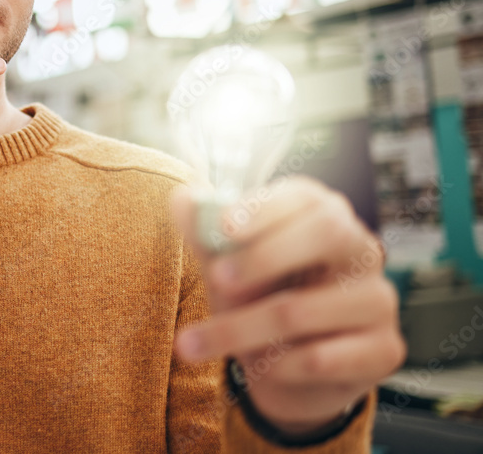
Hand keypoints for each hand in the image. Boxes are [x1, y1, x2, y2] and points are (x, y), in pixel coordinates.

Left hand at [170, 176, 405, 434]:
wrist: (285, 370)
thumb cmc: (258, 300)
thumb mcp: (225, 264)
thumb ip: (204, 233)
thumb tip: (182, 199)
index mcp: (323, 216)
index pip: (305, 196)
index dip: (264, 208)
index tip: (223, 227)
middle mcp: (360, 250)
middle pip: (327, 232)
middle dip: (264, 256)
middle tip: (217, 279)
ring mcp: (378, 300)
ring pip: (304, 308)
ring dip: (241, 328)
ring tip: (196, 342)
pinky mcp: (385, 350)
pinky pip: (323, 358)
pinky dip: (278, 364)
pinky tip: (263, 365)